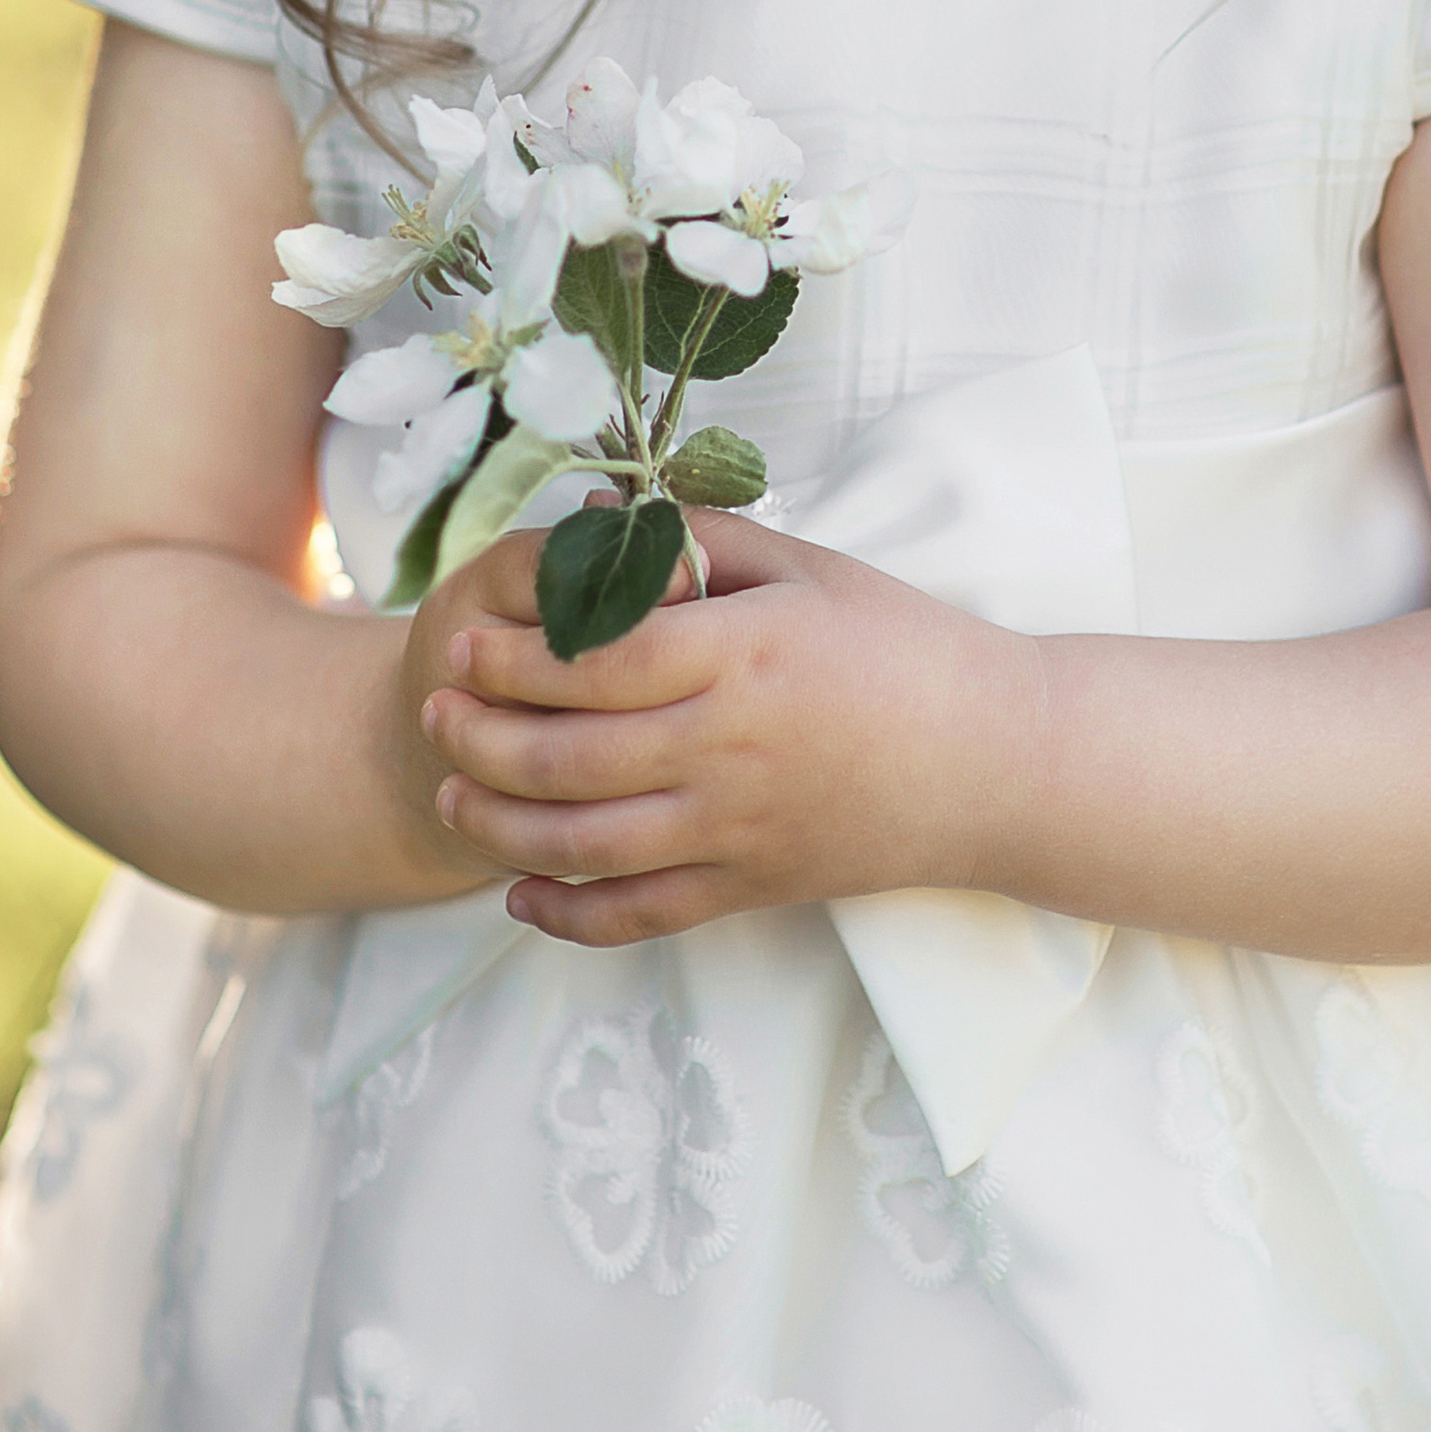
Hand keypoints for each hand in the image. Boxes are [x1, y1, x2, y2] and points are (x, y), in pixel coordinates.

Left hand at [412, 510, 1041, 945]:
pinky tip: (519, 897)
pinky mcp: (753, 887)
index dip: (513, 657)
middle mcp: (731, 747)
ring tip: (452, 793)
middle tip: (432, 714)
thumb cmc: (906, 648)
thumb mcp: (810, 569)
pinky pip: (640, 915)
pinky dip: (568, 916)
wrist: (998, 762)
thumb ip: (698, 540)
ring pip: (586, 845)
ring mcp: (739, 828)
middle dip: (482, 738)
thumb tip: (590, 514)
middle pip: (570, 754)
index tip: (459, 643)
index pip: (597, 661)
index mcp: (744, 654)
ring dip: (501, 825)